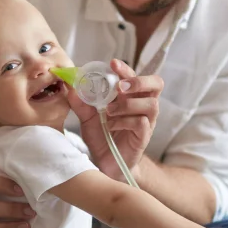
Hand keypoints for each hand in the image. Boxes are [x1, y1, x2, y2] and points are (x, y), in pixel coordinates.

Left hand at [68, 59, 162, 179]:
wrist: (105, 164)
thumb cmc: (101, 138)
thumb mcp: (87, 118)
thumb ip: (81, 103)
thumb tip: (71, 86)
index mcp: (130, 96)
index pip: (135, 75)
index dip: (126, 68)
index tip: (112, 64)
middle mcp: (142, 106)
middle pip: (156, 84)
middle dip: (139, 81)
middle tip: (120, 87)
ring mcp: (146, 122)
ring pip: (151, 104)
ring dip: (128, 104)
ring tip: (109, 111)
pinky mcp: (144, 137)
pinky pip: (142, 123)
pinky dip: (125, 122)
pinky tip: (112, 126)